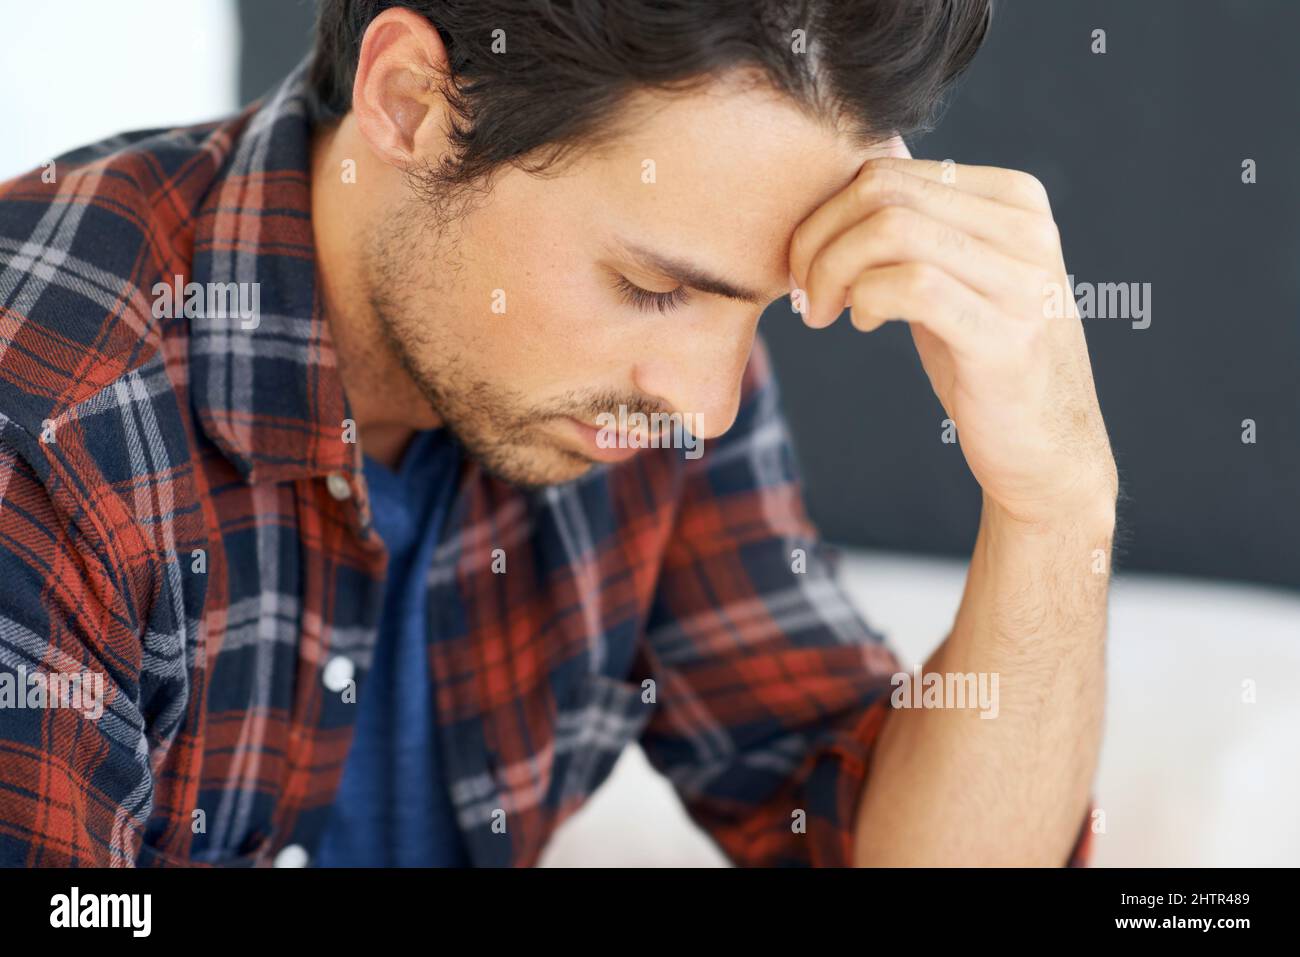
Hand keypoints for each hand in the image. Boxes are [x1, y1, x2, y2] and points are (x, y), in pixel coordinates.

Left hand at [788, 147, 1116, 527]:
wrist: (1046, 453)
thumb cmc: (984, 362)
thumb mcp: (955, 277)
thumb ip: (921, 224)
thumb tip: (866, 164)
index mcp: (1014, 200)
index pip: (889, 171)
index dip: (825, 215)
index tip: (807, 268)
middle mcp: (1027, 227)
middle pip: (882, 193)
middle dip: (818, 240)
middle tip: (805, 293)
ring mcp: (1023, 280)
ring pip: (891, 231)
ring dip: (832, 273)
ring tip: (825, 312)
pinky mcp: (1007, 335)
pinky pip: (912, 286)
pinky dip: (865, 300)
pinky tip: (861, 324)